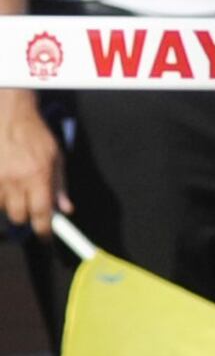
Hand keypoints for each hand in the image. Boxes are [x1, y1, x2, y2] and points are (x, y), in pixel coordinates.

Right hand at [0, 90, 69, 237]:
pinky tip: (5, 182)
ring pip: (4, 209)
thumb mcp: (56, 158)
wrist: (9, 117)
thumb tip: (66, 209)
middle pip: (20, 217)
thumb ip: (60, 185)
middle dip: (28, 215)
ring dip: (12, 204)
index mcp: (38, 175)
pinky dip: (0, 196)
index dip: (44, 230)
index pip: (41, 214)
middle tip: (31, 204)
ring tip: (17, 185)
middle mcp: (16, 181)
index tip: (47, 237)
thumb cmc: (35, 136)